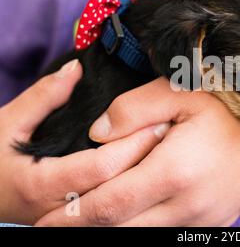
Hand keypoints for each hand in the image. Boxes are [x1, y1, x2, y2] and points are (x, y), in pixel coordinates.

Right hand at [0, 60, 166, 224]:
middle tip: (171, 132)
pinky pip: (112, 208)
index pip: (103, 166)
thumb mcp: (7, 122)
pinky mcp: (76, 222)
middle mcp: (59, 209)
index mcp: (43, 184)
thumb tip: (77, 68)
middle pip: (118, 185)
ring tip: (166, 148)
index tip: (158, 122)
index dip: (134, 143)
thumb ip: (44, 96)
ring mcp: (70, 221)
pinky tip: (147, 167)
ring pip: (119, 203)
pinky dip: (130, 188)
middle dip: (147, 158)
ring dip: (143, 175)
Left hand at [36, 77, 239, 225]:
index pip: (111, 203)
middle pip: (121, 228)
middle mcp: (187, 205)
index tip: (46, 219)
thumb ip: (134, 108)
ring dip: (110, 228)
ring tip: (86, 217)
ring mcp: (200, 221)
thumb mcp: (181, 92)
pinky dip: (139, 227)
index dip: (74, 214)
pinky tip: (127, 215)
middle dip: (83, 226)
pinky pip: (164, 234)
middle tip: (53, 223)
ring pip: (141, 235)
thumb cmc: (225, 110)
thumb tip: (96, 134)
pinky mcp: (208, 226)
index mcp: (176, 170)